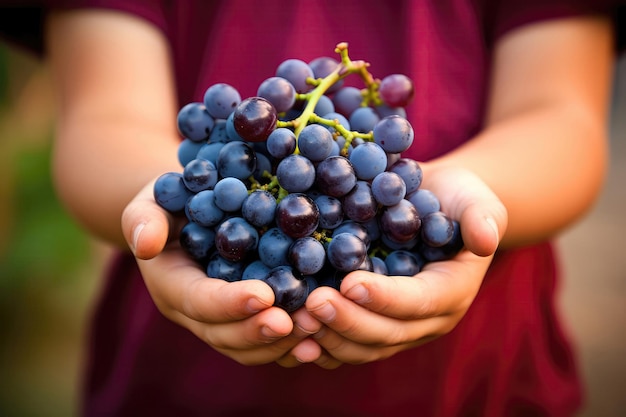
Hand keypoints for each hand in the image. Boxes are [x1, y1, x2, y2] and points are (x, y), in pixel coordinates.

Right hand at [121, 180, 322, 365]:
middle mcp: (194, 312)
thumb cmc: (171, 200)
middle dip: (260, 331)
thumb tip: (146, 244)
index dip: (230, 303)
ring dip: (281, 343)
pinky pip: (264, 344)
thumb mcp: (151, 200)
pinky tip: (320, 336)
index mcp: (172, 285)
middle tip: (299, 322)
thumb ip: (143, 219)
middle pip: (224, 335)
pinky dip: (290, 344)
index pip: (199, 302)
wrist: (188, 214)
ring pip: (246, 348)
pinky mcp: (244, 319)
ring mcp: (220, 320)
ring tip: (316, 328)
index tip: (265, 295)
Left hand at [301, 165, 507, 367]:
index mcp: (451, 292)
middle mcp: (424, 320)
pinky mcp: (372, 323)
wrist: (428, 205)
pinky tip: (292, 332)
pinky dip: (319, 343)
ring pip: (363, 347)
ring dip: (329, 337)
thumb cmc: (452, 198)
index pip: (419, 303)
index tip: (350, 283)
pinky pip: (346, 344)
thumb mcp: (473, 197)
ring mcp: (396, 326)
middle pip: (387, 333)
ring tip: (296, 319)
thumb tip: (485, 240)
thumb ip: (482, 216)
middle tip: (312, 304)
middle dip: (348, 322)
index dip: (386, 298)